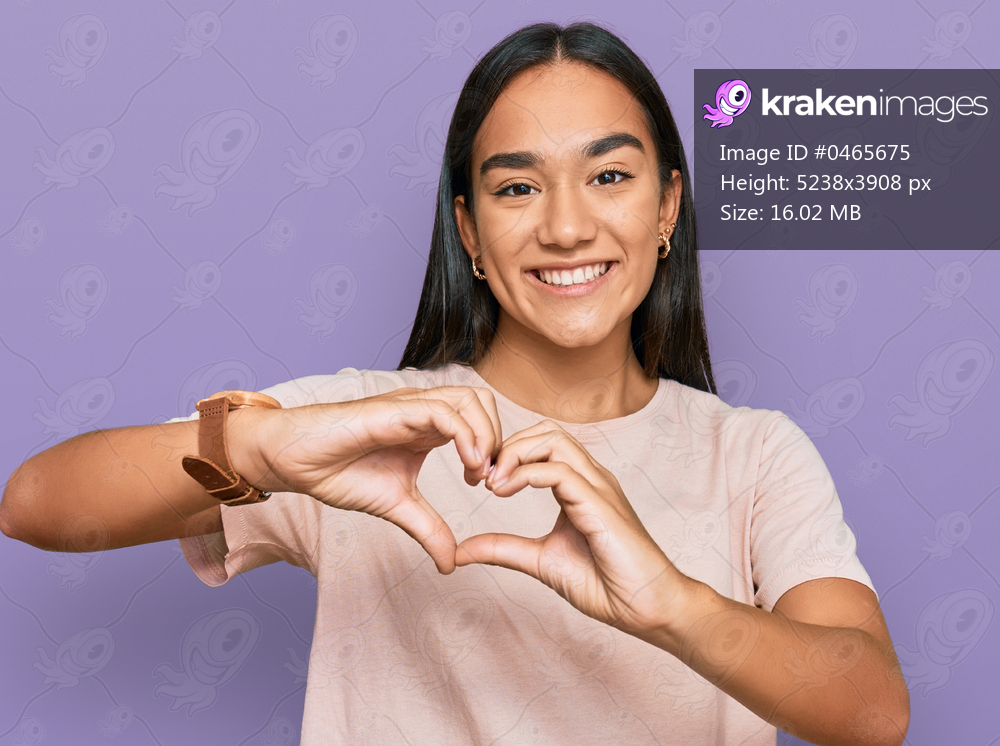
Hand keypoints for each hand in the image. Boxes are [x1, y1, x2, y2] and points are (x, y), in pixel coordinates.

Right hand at [229, 386, 501, 574]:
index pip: (481, 422)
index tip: (488, 487)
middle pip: (484, 403)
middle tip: (492, 480)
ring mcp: (411, 405)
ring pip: (470, 400)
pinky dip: (465, 435)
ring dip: (487, 435)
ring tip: (481, 474)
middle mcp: (425, 410)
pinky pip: (443, 412)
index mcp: (429, 428)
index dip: (495, 451)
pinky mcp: (395, 409)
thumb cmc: (340, 471)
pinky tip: (468, 465)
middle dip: (500, 439)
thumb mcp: (397, 506)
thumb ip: (428, 528)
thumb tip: (451, 563)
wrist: (296, 461)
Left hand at [455, 419, 692, 637]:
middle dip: (507, 445)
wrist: (647, 608)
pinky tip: (504, 491)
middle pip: (546, 431)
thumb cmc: (607, 584)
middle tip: (480, 476)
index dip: (507, 454)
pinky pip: (561, 471)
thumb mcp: (541, 561)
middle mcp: (590, 478)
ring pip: (554, 439)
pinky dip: (526, 474)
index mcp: (579, 486)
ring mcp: (598, 487)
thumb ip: (504, 549)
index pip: (542, 444)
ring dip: (515, 454)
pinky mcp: (600, 505)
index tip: (479, 480)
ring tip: (491, 482)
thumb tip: (462, 550)